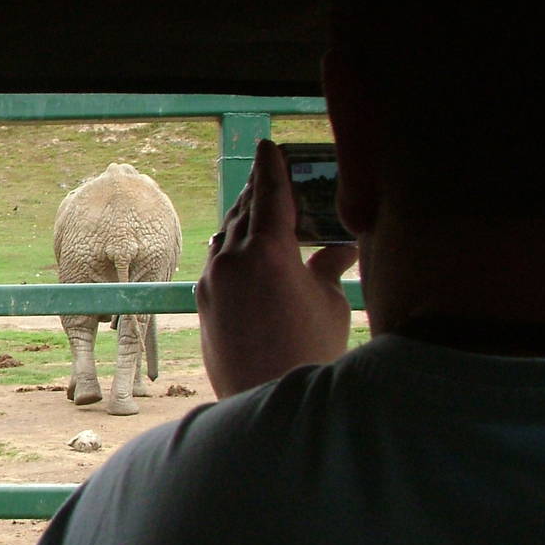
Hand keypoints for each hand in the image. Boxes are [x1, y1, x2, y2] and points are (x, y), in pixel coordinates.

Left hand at [196, 140, 357, 397]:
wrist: (266, 399)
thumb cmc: (309, 351)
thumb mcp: (329, 302)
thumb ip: (329, 266)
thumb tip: (339, 247)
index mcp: (268, 251)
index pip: (270, 195)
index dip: (272, 168)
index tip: (269, 145)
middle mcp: (233, 259)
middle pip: (245, 211)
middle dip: (258, 192)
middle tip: (270, 174)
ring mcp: (213, 280)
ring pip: (228, 236)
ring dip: (243, 220)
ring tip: (259, 210)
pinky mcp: (205, 301)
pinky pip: (218, 262)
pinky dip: (232, 248)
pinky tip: (243, 250)